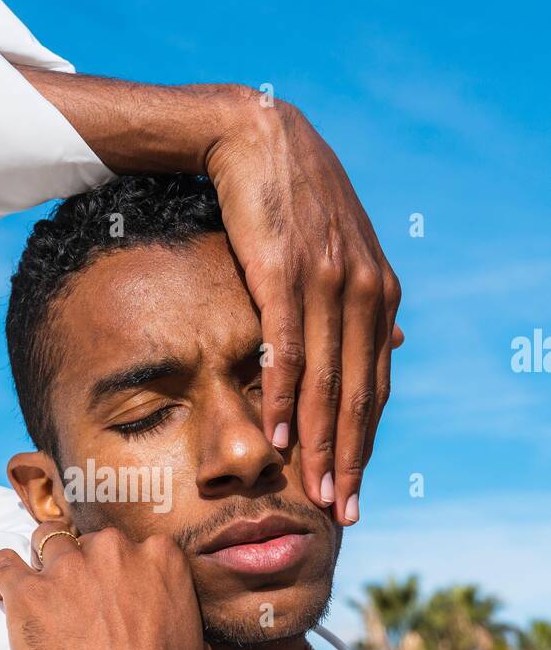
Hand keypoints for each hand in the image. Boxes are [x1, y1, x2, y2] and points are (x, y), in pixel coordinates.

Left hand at [0, 522, 211, 649]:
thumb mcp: (194, 645)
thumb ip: (177, 615)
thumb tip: (171, 623)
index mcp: (158, 555)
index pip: (127, 544)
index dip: (113, 568)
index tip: (107, 591)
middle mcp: (113, 550)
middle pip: (86, 542)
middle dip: (80, 569)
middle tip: (76, 604)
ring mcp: (68, 567)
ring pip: (45, 542)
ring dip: (42, 566)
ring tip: (39, 596)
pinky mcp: (29, 592)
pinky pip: (3, 565)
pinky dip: (0, 575)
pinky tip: (3, 591)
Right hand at [205, 90, 403, 524]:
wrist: (255, 136)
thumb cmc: (292, 198)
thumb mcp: (342, 250)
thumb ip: (363, 305)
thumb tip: (394, 349)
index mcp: (379, 294)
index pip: (375, 386)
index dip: (365, 443)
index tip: (357, 488)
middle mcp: (362, 292)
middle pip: (357, 395)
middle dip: (350, 460)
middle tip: (344, 512)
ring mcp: (326, 283)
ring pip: (326, 382)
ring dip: (318, 445)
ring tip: (316, 493)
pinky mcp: (284, 273)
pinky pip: (287, 350)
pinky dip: (281, 399)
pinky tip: (275, 439)